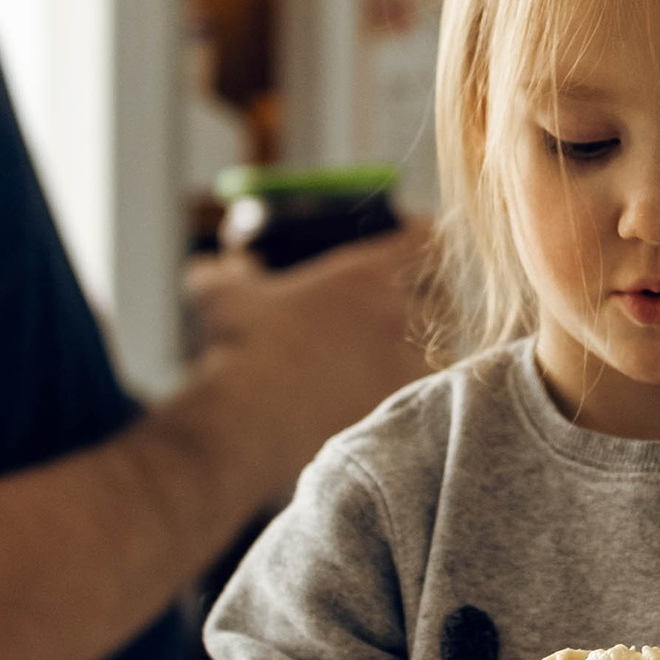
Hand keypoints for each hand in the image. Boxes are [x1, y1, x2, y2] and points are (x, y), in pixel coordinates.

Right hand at [180, 230, 428, 501]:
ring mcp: (404, 360)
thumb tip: (209, 268)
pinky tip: (410, 392)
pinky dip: (429, 387)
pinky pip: (437, 389)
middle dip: (439, 295)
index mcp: (362, 274)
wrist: (248, 421)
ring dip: (439, 342)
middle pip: (449, 293)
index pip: (427, 240)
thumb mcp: (222, 297)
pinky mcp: (402, 405)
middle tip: (422, 304)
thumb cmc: (238, 352)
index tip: (415, 247)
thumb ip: (221, 273)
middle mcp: (395, 312)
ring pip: (450, 343)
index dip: (424, 239)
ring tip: (417, 351)